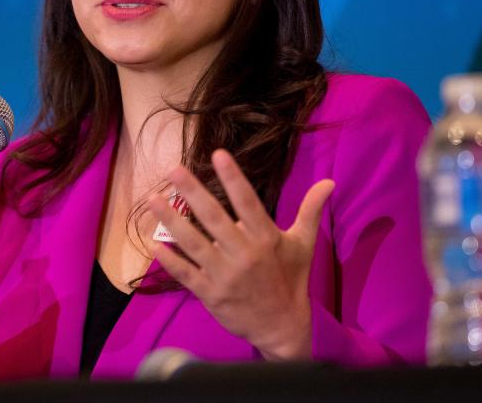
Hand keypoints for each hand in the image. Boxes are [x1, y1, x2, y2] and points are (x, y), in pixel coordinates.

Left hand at [148, 149, 334, 360]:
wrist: (283, 327)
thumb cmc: (292, 279)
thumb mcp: (304, 244)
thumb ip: (311, 211)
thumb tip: (329, 181)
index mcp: (266, 238)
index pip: (248, 202)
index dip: (233, 178)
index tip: (218, 154)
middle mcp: (244, 254)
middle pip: (214, 218)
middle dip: (192, 192)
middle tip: (173, 170)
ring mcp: (225, 275)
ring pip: (194, 244)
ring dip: (172, 221)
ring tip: (152, 199)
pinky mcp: (211, 294)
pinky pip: (186, 274)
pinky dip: (170, 260)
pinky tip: (153, 244)